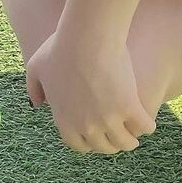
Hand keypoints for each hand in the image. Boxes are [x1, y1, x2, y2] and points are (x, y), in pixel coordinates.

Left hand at [25, 28, 156, 155]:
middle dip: (111, 142)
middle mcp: (86, 127)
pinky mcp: (129, 108)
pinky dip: (147, 125)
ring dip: (131, 139)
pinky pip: (144, 126)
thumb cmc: (61, 46)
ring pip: (126, 142)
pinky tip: (148, 120)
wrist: (86, 35)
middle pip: (104, 147)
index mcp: (64, 121)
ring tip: (136, 131)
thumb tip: (37, 104)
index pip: (79, 145)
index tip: (97, 134)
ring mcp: (109, 120)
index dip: (89, 142)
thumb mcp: (36, 67)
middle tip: (119, 133)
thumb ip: (34, 88)